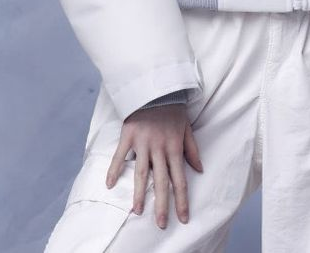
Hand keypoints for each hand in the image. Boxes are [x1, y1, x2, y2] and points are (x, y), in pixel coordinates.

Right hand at [105, 103, 203, 229]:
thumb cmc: (173, 107)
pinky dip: (114, 169)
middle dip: (162, 205)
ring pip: (141, 173)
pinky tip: (110, 185)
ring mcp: (143, 142)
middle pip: (161, 181)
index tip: (183, 217)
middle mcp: (159, 148)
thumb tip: (199, 169)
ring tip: (137, 211)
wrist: (156, 86)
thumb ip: (192, 149)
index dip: (182, 200)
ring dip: (139, 193)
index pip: (179, 179)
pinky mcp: (128, 134)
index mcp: (174, 147)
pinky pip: (120, 155)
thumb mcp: (187, 127)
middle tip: (160, 224)